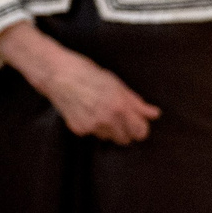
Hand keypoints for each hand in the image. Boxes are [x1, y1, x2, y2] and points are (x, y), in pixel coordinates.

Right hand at [0, 24, 159, 143]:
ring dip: (108, 129)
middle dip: (124, 130)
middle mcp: (107, 119)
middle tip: (118, 116)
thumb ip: (136, 102)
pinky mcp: (79, 129)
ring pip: (108, 137)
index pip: (140, 132)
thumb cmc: (87, 72)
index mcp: (120, 106)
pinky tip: (85, 111)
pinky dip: (92, 126)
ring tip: (98, 110)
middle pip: (125, 139)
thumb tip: (154, 114)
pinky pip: (93, 134)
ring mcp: (92, 126)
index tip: (137, 123)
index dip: (140, 128)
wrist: (57, 73)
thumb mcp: (116, 84)